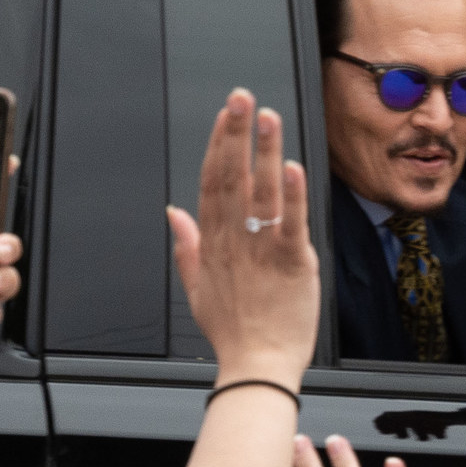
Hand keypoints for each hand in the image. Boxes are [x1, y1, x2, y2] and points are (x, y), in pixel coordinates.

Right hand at [167, 90, 317, 385]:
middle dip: (235, 135)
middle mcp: (235, 242)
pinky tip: (292, 166)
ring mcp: (262, 252)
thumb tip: (173, 212)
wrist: (257, 368)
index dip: (218, 145)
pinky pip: (290, 224)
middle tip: (241, 98)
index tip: (225, 115)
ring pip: (261, 193)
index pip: (213, 183)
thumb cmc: (234, 333)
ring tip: (267, 117)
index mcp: (214, 245)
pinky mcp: (293, 265)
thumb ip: (186, 246)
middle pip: (231, 178)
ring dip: (263, 152)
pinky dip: (292, 195)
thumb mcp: (196, 289)